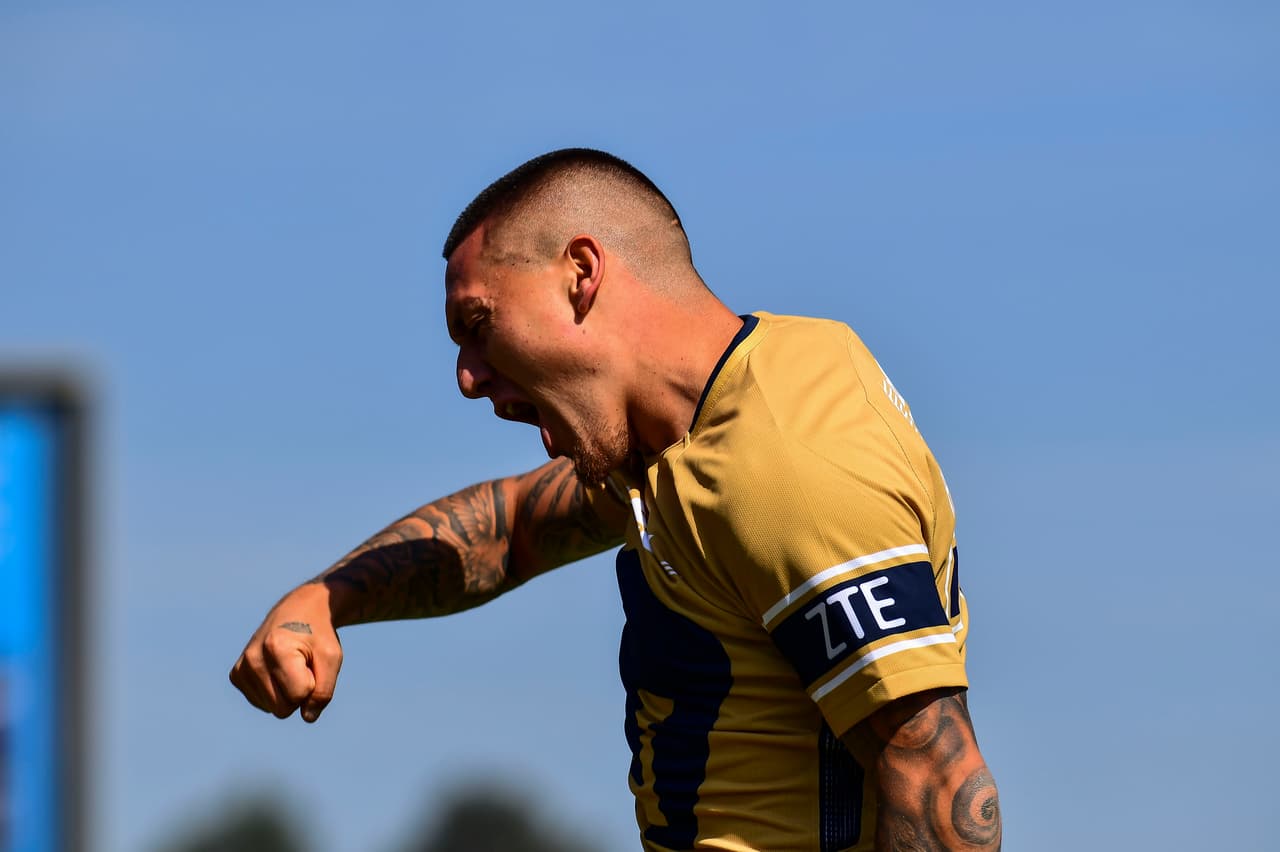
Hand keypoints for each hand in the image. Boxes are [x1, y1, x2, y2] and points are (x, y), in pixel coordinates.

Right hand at [229, 583, 341, 722]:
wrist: (298, 611)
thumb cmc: (318, 635)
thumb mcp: (332, 658)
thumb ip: (324, 691)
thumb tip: (307, 718)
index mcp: (276, 649)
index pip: (300, 695)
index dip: (314, 683)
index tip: (312, 662)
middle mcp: (252, 659)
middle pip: (283, 709)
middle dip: (300, 693)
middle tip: (302, 666)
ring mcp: (241, 668)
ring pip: (272, 709)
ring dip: (287, 693)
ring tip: (290, 666)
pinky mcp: (236, 675)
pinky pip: (262, 704)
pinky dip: (275, 692)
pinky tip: (277, 670)